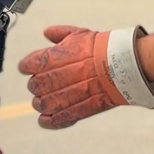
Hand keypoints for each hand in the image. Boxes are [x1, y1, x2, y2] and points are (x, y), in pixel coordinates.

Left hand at [18, 25, 153, 129]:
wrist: (126, 62)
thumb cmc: (103, 47)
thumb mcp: (79, 34)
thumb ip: (60, 34)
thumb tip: (47, 32)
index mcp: (56, 56)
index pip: (29, 64)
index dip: (28, 66)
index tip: (29, 68)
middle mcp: (60, 75)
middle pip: (36, 85)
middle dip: (35, 86)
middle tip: (39, 85)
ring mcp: (71, 93)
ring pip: (45, 103)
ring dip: (40, 103)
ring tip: (42, 101)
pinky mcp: (82, 107)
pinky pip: (60, 118)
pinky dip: (50, 121)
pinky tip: (44, 119)